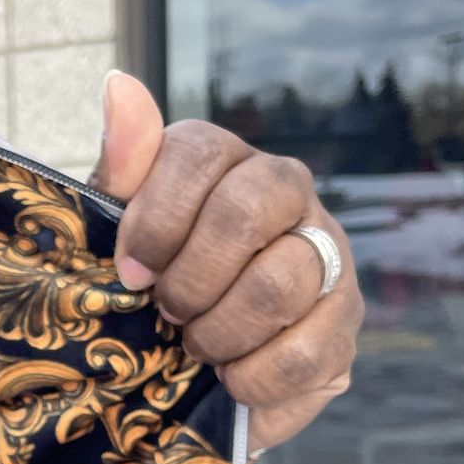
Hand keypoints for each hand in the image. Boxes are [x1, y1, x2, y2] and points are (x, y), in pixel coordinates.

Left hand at [88, 71, 363, 455]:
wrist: (188, 370)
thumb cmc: (153, 286)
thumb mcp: (118, 230)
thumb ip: (123, 166)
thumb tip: (119, 85)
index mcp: (230, 160)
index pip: (199, 154)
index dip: (156, 219)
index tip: (130, 272)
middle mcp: (290, 194)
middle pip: (245, 211)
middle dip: (189, 278)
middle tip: (166, 313)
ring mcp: (328, 256)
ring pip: (278, 285)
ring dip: (218, 332)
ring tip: (197, 349)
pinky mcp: (345, 324)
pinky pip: (303, 354)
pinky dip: (252, 378)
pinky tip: (232, 378)